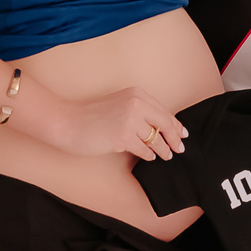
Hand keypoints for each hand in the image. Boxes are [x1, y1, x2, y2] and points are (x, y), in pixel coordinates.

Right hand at [57, 88, 186, 161]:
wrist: (68, 121)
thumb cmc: (90, 116)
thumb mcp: (118, 105)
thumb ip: (138, 111)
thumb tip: (160, 128)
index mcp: (136, 94)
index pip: (163, 110)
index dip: (175, 124)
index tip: (182, 133)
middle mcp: (136, 104)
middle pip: (165, 123)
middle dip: (175, 138)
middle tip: (180, 148)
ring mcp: (130, 120)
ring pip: (156, 139)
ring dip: (164, 149)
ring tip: (167, 155)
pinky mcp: (124, 137)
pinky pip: (144, 149)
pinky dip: (149, 155)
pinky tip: (149, 157)